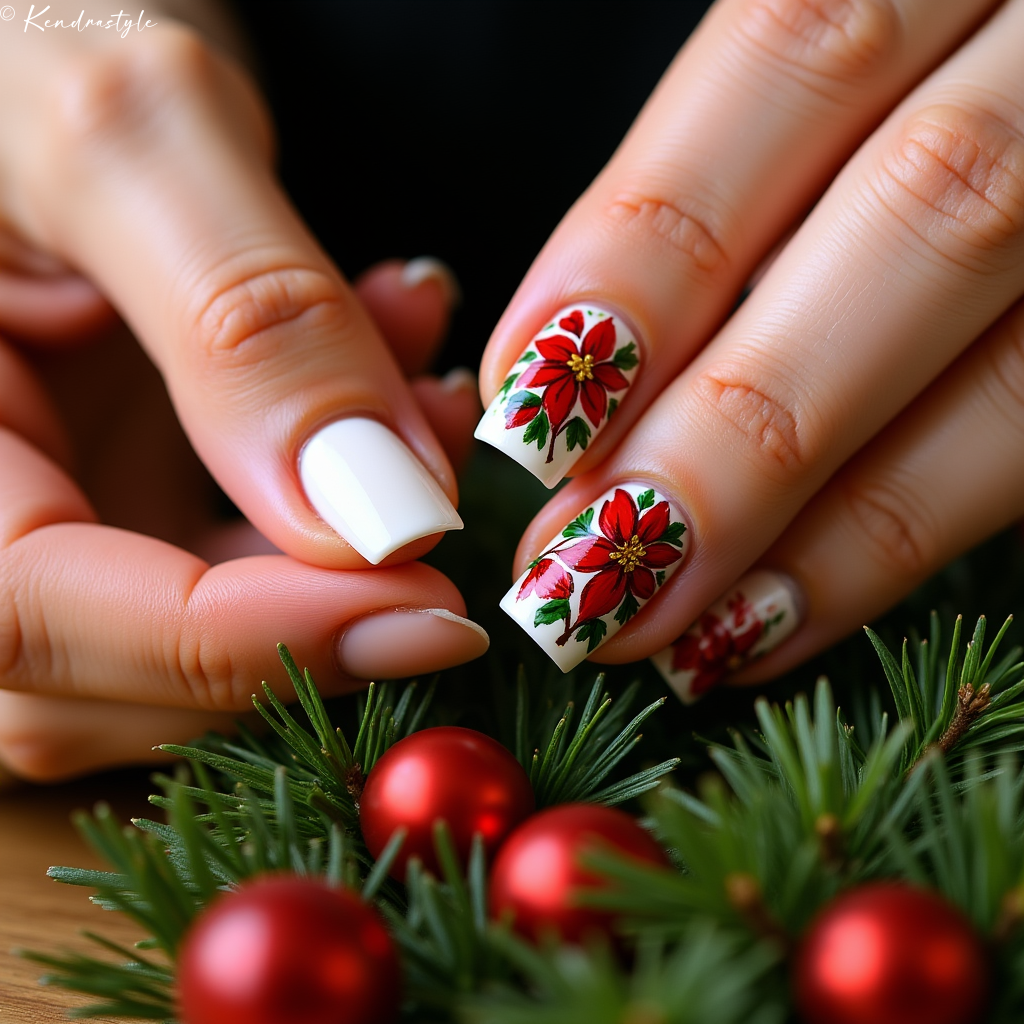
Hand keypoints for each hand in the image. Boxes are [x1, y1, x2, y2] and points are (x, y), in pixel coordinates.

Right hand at [0, 12, 485, 779]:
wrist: (24, 31)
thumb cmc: (17, 25)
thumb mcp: (130, 131)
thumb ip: (246, 322)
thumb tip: (376, 517)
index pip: (29, 616)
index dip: (241, 642)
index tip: (431, 608)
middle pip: (113, 669)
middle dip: (312, 612)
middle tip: (443, 498)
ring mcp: (26, 514)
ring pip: (189, 636)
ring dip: (339, 553)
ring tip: (424, 396)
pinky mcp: (98, 500)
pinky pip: (227, 562)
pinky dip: (328, 507)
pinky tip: (391, 388)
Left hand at [475, 0, 1023, 697]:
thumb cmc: (939, 53)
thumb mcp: (864, 40)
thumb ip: (739, 167)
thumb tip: (566, 369)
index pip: (803, 57)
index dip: (652, 245)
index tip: (522, 404)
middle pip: (930, 219)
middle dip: (735, 427)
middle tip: (571, 575)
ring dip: (832, 525)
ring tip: (669, 635)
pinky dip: (916, 533)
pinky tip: (791, 610)